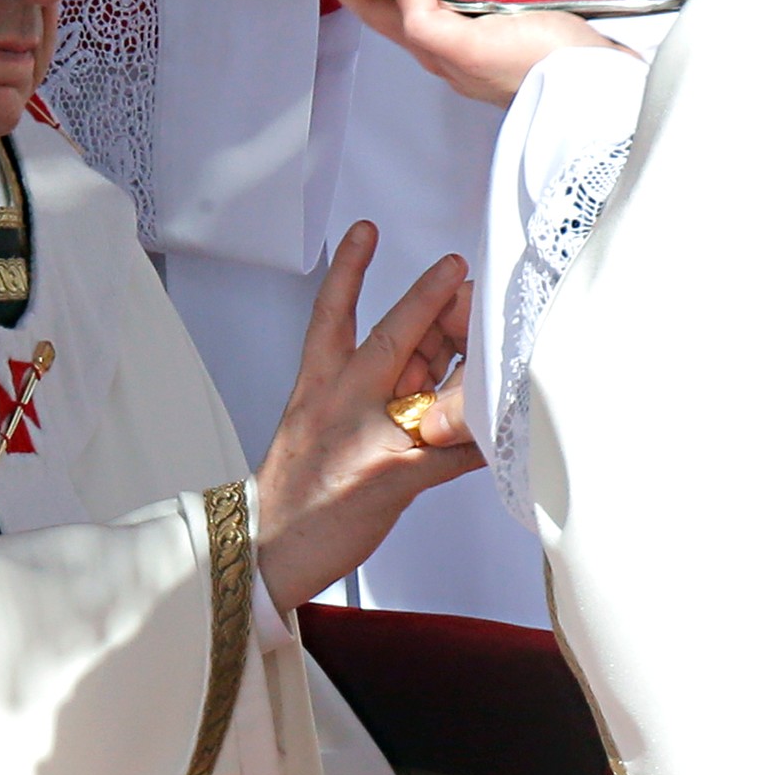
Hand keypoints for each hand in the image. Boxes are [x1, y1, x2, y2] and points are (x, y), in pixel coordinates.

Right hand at [255, 222, 481, 615]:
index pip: (332, 312)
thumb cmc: (297, 482)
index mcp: (318, 381)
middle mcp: (341, 400)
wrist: (269, 544)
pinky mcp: (391, 478)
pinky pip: (450, 455)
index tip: (365, 230)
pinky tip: (506, 430)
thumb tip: (427, 361)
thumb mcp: (318, 418)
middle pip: (392, 337)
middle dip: (429, 300)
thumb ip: (369, 386)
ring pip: (429, 390)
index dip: (349, 268)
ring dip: (469, 363)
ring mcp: (367, 438)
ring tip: (499, 339)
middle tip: (457, 268)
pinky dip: (480, 443)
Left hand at [327, 0, 633, 106]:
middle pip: (409, 12)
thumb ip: (424, 19)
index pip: (382, 17)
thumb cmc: (542, 72)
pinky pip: (482, 3)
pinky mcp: (524, 30)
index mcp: (440, 53)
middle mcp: (461, 50)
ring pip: (445, 6)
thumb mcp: (469, 47)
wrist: (606, 92)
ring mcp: (492, 42)